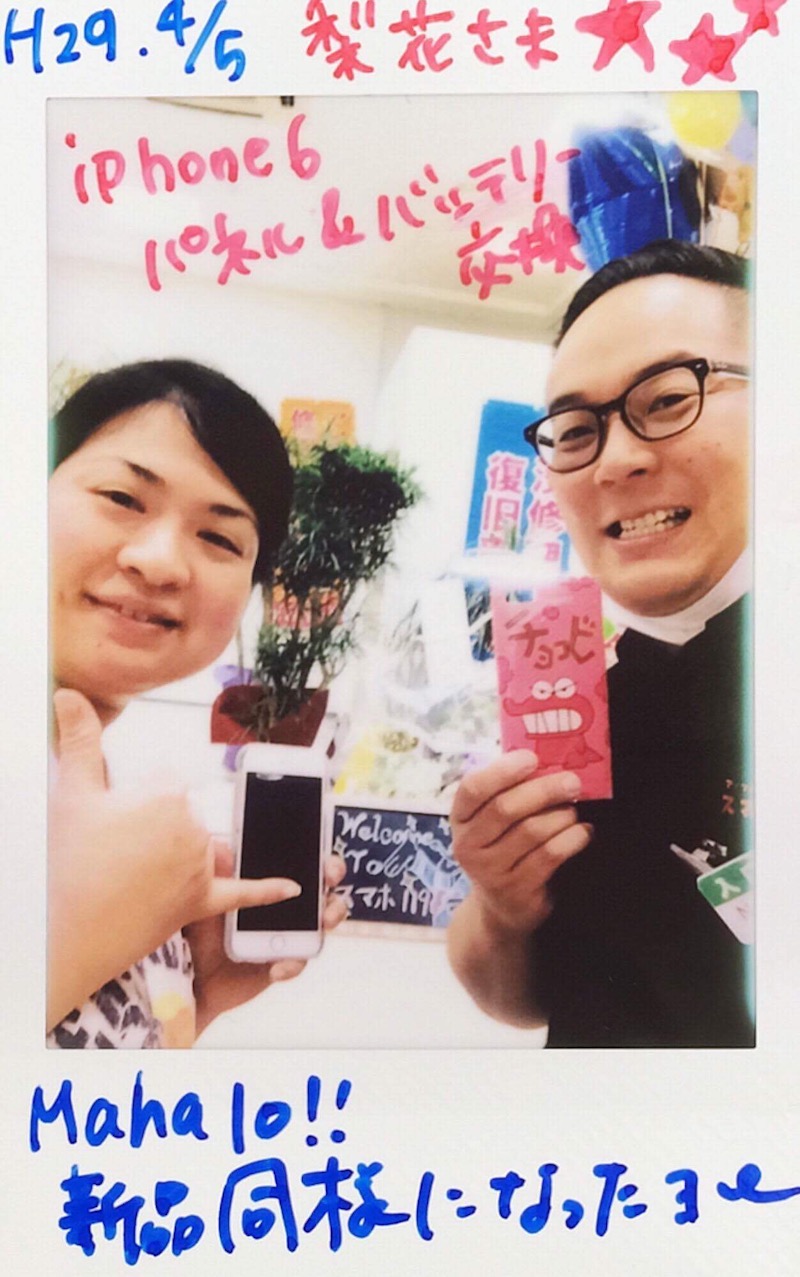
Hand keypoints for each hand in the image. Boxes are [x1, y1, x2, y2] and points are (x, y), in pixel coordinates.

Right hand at [47, 689, 301, 1029]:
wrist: (67, 932)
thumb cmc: (68, 861)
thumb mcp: (72, 793)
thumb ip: (78, 739)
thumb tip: (69, 691)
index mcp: (168, 794)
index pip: (164, 782)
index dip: (135, 800)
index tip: (113, 821)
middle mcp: (193, 826)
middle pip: (181, 814)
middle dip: (151, 827)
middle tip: (114, 851)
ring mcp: (200, 866)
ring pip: (197, 845)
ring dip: (175, 854)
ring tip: (132, 872)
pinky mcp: (201, 902)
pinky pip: (241, 894)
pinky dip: (267, 891)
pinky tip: (295, 887)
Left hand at [187, 847, 347, 1037]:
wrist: (192, 974)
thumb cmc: (202, 929)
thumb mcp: (206, 897)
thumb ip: (216, 873)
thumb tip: (222, 848)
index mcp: (271, 884)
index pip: (304, 863)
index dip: (321, 858)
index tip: (325, 860)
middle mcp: (287, 906)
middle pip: (323, 885)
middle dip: (332, 878)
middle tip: (328, 878)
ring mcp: (289, 935)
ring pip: (322, 922)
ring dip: (330, 916)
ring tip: (322, 921)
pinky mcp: (283, 963)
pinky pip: (298, 962)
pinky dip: (291, 964)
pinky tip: (277, 966)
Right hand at [450, 750, 592, 935]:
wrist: (501, 909)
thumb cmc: (502, 849)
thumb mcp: (492, 822)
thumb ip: (508, 792)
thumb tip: (547, 758)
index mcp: (460, 818)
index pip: (473, 788)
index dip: (503, 771)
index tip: (532, 759)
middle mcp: (468, 845)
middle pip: (506, 808)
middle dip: (544, 790)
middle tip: (572, 782)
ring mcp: (490, 871)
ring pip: (532, 831)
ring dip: (561, 816)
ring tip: (574, 811)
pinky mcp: (516, 891)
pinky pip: (550, 855)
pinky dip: (573, 839)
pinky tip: (583, 832)